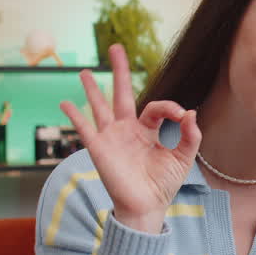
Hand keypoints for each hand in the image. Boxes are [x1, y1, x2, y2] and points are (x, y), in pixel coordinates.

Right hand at [60, 44, 201, 232]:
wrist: (147, 206)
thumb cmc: (164, 183)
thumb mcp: (183, 158)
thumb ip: (189, 135)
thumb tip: (190, 112)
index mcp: (151, 130)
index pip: (156, 107)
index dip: (169, 107)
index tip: (180, 114)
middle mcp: (129, 129)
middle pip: (123, 93)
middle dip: (120, 71)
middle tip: (116, 47)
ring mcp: (113, 137)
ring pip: (101, 106)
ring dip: (94, 88)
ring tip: (86, 71)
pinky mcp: (99, 148)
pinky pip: (84, 128)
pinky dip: (74, 115)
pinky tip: (65, 102)